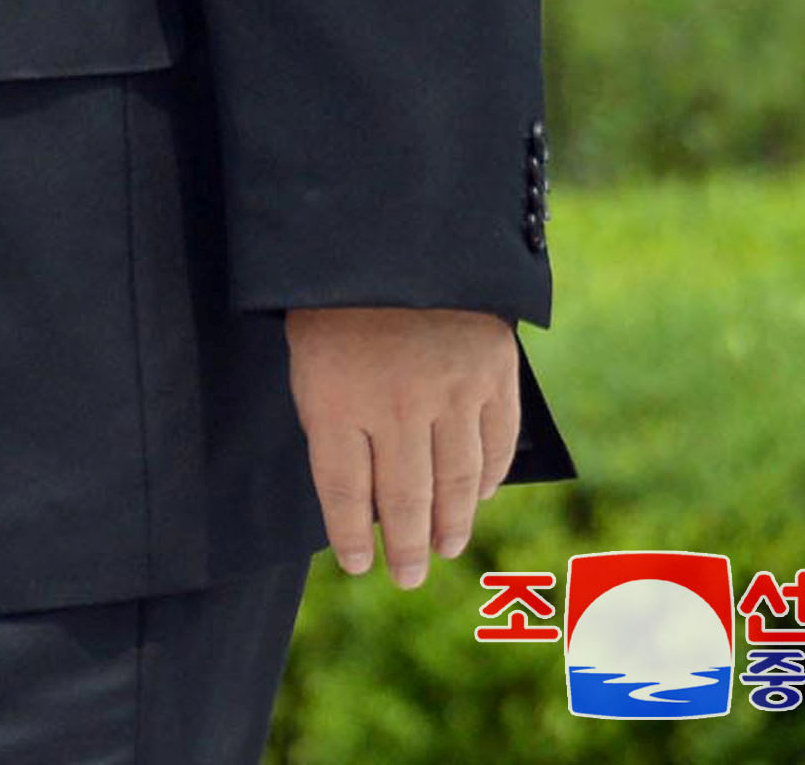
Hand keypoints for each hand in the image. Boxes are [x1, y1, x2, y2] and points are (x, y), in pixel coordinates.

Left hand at [287, 304, 520, 586]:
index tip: (359, 566)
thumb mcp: (308, 353)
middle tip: (409, 577)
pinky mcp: (493, 374)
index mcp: (335, 399)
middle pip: (403, 498)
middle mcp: (395, 405)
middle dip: (407, 547)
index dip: (352, 535)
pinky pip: (495, 444)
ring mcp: (449, 392)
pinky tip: (479, 498)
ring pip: (455, 482)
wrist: (396, 226)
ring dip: (451, 523)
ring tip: (445, 548)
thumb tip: (358, 488)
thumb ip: (331, 416)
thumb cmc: (335, 293)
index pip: (343, 491)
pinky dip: (488, 478)